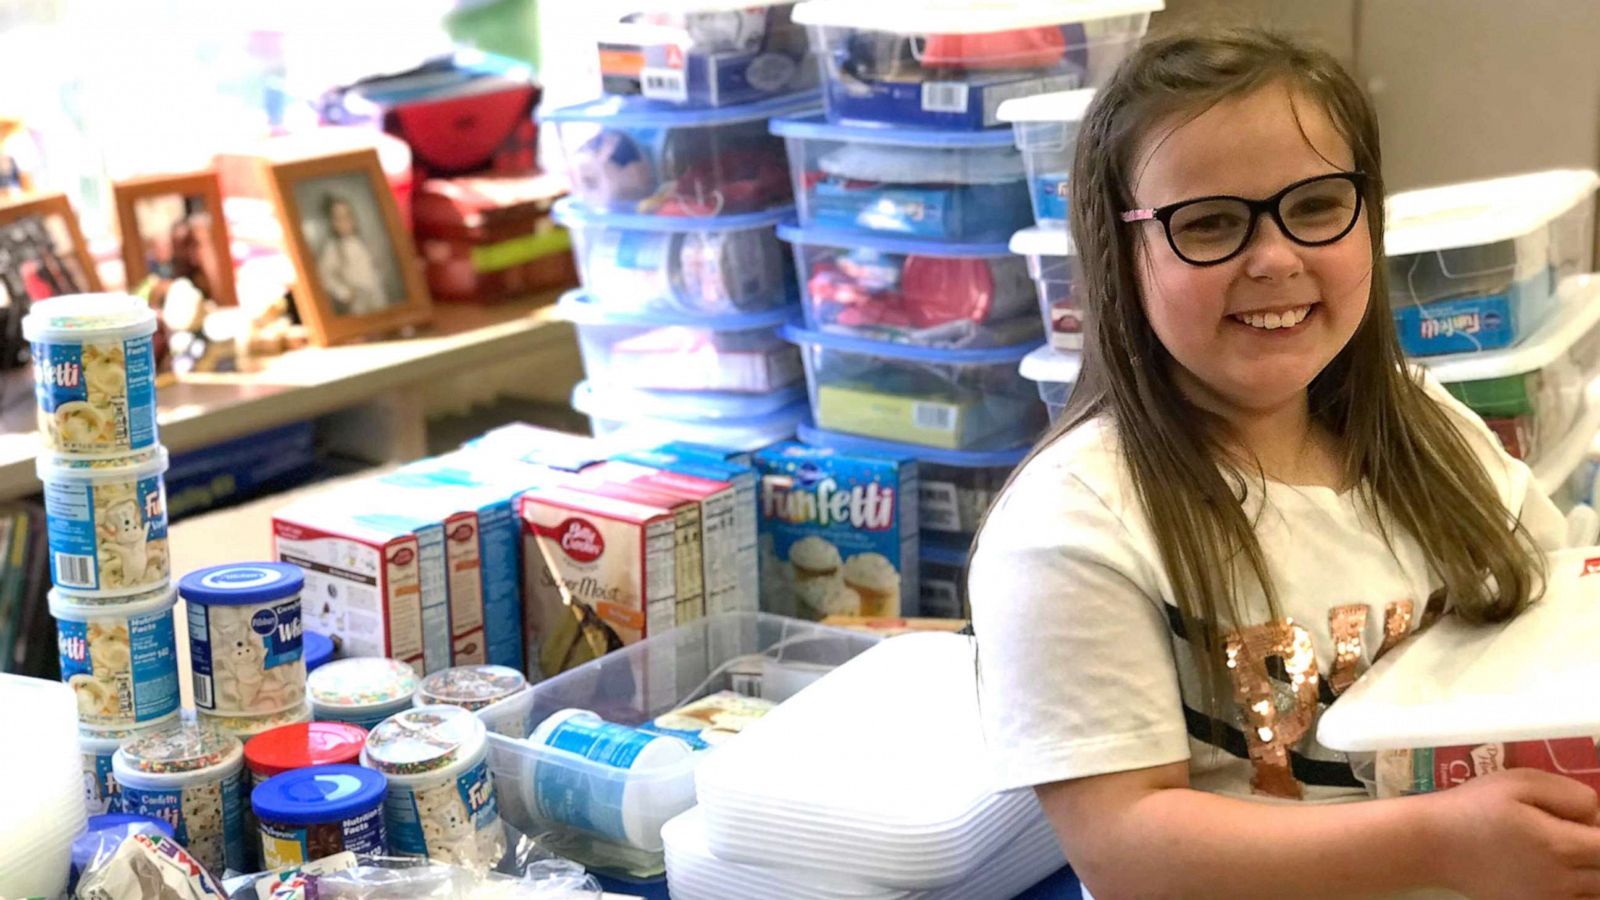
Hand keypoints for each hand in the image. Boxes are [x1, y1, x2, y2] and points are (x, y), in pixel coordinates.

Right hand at [1426, 768, 1599, 898]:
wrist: (1432, 843)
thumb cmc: (1474, 806)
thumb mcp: (1518, 782)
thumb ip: (1569, 794)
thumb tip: (1598, 813)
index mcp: (1560, 846)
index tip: (1586, 820)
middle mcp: (1561, 881)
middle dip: (1596, 851)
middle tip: (1572, 833)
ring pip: (1594, 893)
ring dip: (1590, 873)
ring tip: (1566, 853)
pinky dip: (1576, 890)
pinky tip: (1554, 871)